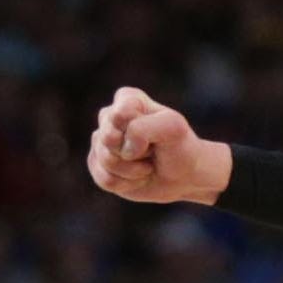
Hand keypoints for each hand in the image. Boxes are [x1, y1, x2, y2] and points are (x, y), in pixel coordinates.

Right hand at [87, 86, 230, 205]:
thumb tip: (122, 148)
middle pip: (108, 138)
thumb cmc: (179, 147)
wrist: (183, 177)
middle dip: (135, 152)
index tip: (158, 134)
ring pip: (107, 161)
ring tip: (147, 165)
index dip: (140, 132)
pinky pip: (105, 180)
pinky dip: (127, 184)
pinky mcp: (99, 166)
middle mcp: (109, 117)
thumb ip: (143, 128)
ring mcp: (101, 142)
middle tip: (152, 151)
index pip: (120, 115)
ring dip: (134, 171)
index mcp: (127, 99)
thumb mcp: (172, 128)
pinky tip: (138, 177)